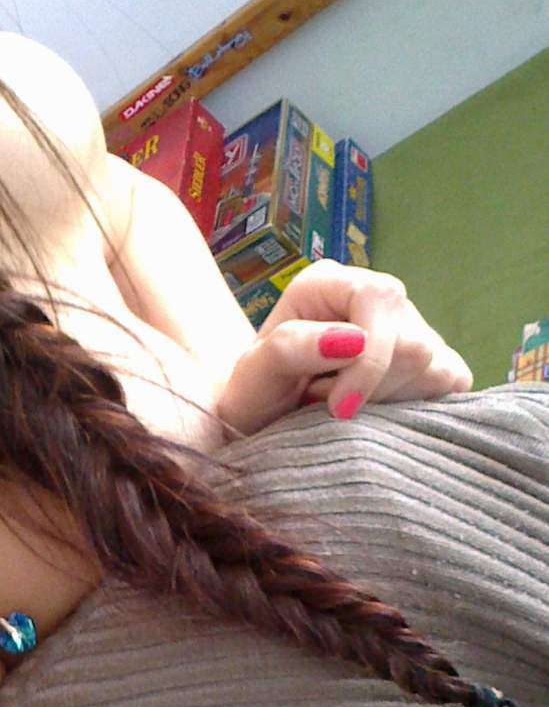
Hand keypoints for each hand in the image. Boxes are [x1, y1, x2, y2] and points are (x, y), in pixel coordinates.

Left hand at [214, 262, 473, 437]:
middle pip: (414, 344)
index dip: (369, 359)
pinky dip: (415, 410)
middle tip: (328, 405)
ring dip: (386, 403)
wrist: (266, 424)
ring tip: (345, 406)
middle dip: (371, 389)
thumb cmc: (255, 395)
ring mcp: (412, 326)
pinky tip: (378, 414)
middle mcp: (377, 295)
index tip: (340, 407)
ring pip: (435, 368)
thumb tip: (354, 340)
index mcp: (329, 282)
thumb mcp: (254, 374)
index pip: (380, 299)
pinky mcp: (436, 362)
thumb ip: (291, 348)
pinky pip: (451, 385)